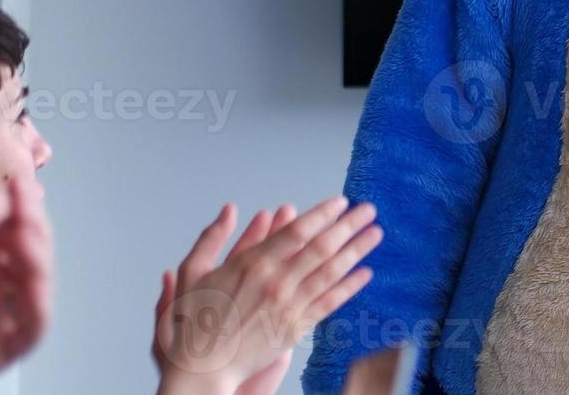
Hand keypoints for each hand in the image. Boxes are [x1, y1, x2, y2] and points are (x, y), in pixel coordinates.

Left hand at [0, 175, 54, 387]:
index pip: (3, 219)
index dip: (13, 198)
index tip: (10, 179)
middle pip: (26, 242)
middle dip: (29, 215)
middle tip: (21, 195)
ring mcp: (3, 312)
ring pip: (37, 276)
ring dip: (37, 250)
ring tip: (24, 231)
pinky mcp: (8, 345)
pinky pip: (34, 325)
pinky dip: (39, 303)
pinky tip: (34, 283)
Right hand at [156, 197, 380, 394]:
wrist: (203, 367)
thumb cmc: (195, 321)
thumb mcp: (192, 271)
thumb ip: (212, 237)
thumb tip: (229, 209)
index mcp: (252, 264)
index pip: (297, 231)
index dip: (322, 214)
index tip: (341, 202)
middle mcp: (276, 282)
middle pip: (322, 247)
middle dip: (349, 226)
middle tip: (368, 210)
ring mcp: (289, 306)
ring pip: (331, 272)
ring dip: (357, 250)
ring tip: (375, 234)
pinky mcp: (296, 328)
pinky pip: (329, 303)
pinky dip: (350, 287)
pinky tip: (365, 273)